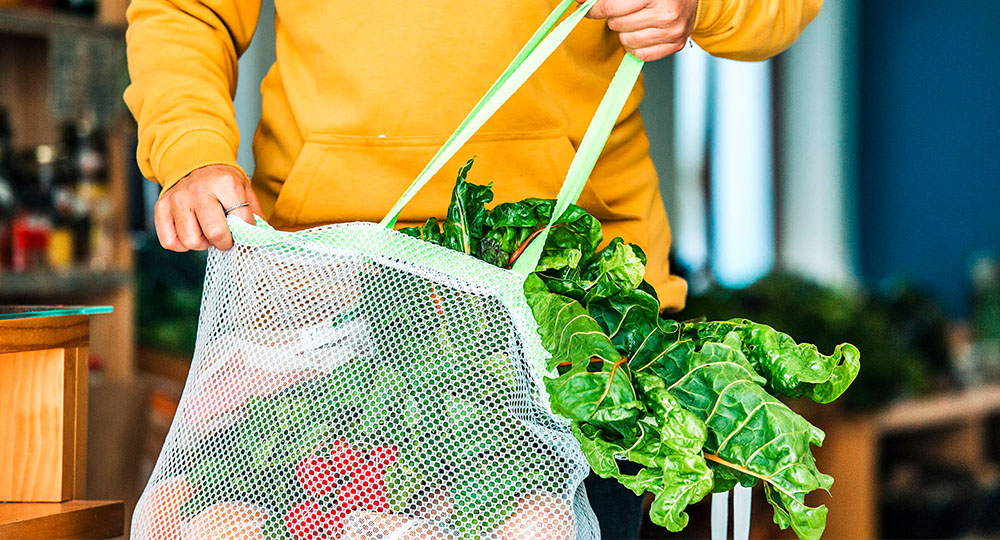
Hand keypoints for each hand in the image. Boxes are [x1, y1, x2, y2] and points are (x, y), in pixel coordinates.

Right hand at [154, 164, 261, 251]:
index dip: (245, 234)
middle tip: (224, 236)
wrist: (195, 163)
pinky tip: (191, 231)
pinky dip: (182, 244)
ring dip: (202, 243)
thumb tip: (261, 240)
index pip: (241, 222)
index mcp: (225, 183)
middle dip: (224, 242)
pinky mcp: (161, 208)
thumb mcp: (245, 190)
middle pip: (215, 234)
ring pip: (191, 241)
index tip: (241, 232)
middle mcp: (198, 190)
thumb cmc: (222, 182)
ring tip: (206, 231)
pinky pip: (170, 242)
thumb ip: (255, 215)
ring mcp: (177, 199)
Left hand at [581, 0, 697, 60]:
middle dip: (615, 17)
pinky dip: (636, 45)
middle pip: (616, 24)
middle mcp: (666, 12)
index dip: (594, 8)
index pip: (610, 7)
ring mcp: (672, 31)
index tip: (588, 8)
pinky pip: (640, 54)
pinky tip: (644, 32)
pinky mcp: (675, 45)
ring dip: (626, 31)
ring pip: (626, 40)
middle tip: (626, 9)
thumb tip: (581, 2)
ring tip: (638, 19)